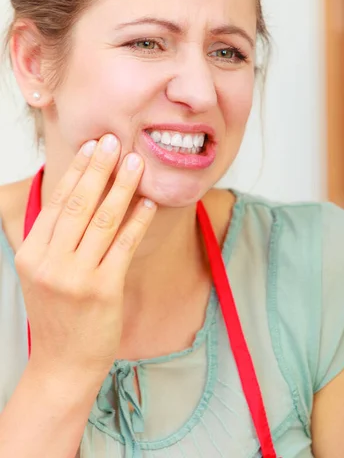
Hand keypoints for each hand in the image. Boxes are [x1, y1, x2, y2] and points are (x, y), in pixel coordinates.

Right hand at [16, 134, 155, 381]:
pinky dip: (137, 221)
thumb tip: (75, 193)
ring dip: (122, 187)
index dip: (78, 170)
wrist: (63, 364)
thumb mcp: (40, 274)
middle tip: (115, 141)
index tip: (93, 146)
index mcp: (32, 253)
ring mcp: (76, 277)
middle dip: (99, 168)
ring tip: (136, 163)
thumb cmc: (57, 314)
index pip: (58, 202)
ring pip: (103, 219)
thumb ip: (52, 238)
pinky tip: (147, 203)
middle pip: (79, 204)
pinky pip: (124, 246)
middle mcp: (50, 262)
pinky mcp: (103, 290)